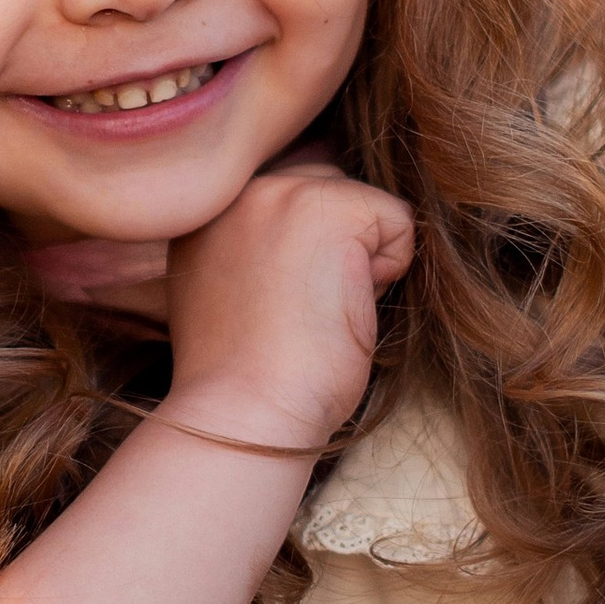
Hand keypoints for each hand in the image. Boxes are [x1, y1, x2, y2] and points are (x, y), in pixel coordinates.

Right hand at [162, 162, 415, 449]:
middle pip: (328, 190)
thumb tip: (313, 241)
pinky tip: (344, 309)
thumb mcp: (230, 296)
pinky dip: (392, 269)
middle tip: (302, 314)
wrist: (244, 413)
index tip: (279, 314)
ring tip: (319, 312)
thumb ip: (255, 252)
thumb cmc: (246, 380)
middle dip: (336, 249)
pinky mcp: (328, 207)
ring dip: (361, 259)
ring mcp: (281, 190)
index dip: (306, 259)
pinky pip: (398, 219)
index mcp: (206, 215)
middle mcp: (237, 191)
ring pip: (361, 203)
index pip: (289, 201)